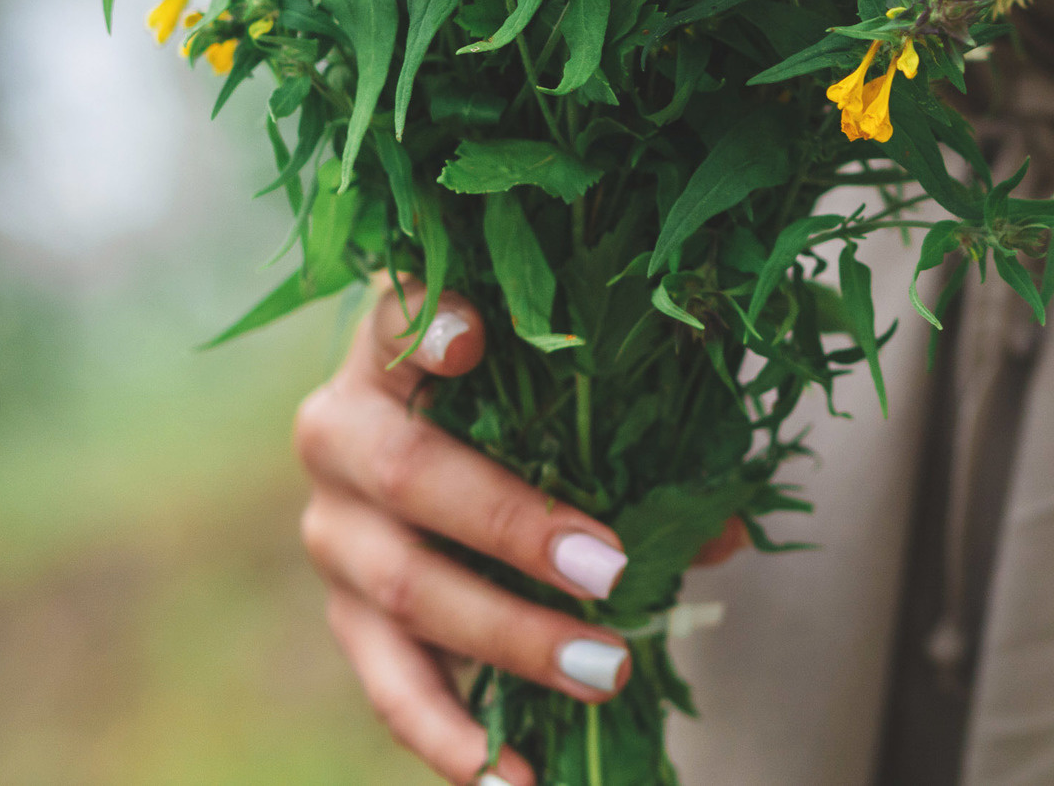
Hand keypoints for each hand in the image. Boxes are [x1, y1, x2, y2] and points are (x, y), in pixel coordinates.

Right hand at [297, 280, 745, 784]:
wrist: (419, 456)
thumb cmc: (509, 407)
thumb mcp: (561, 405)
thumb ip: (628, 442)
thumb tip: (721, 532)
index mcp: (391, 355)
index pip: (396, 313)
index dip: (429, 320)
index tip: (478, 335)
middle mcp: (340, 434)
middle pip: (410, 475)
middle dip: (514, 526)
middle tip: (610, 569)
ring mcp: (332, 531)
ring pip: (402, 588)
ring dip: (509, 637)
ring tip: (602, 672)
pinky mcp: (343, 616)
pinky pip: (389, 686)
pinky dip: (450, 739)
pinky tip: (511, 777)